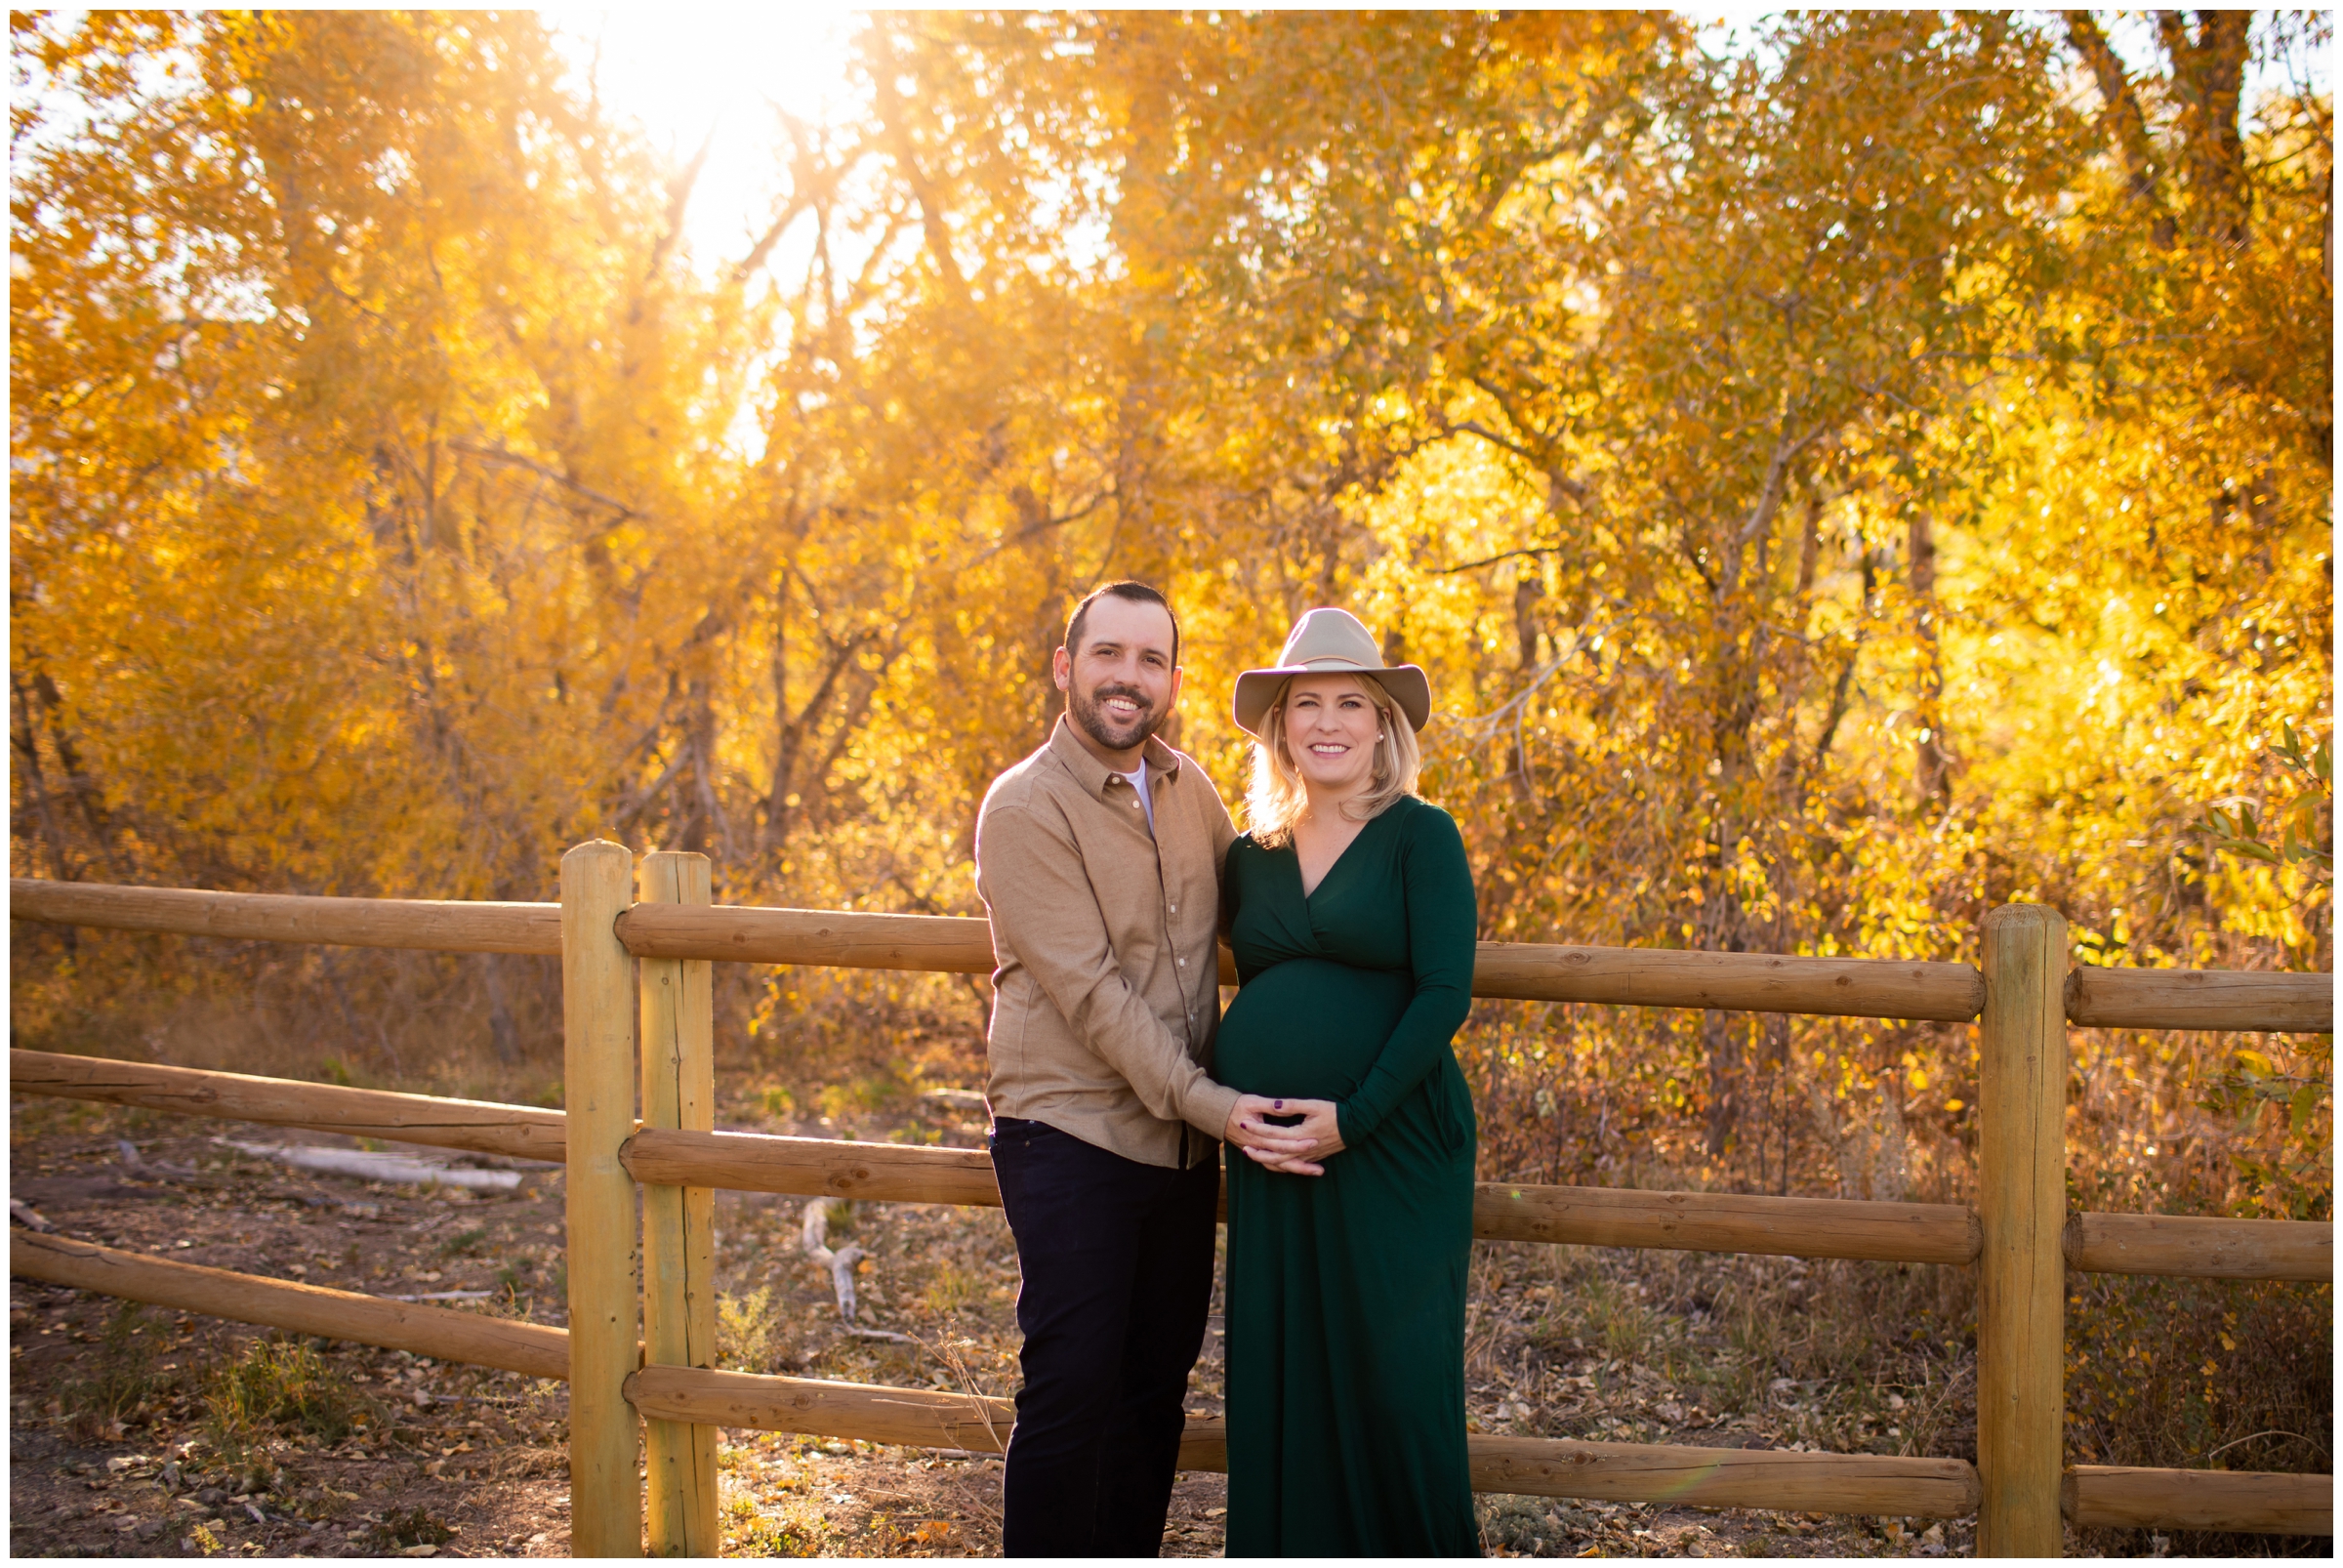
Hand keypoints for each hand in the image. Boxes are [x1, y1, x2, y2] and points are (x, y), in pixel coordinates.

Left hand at [1226, 1094, 1343, 1176]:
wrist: (1354, 1126)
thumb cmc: (1335, 1113)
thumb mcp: (1314, 1105)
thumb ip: (1293, 1105)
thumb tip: (1276, 1105)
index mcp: (1300, 1134)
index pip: (1273, 1133)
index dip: (1257, 1128)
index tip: (1243, 1123)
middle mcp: (1302, 1148)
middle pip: (1274, 1154)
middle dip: (1257, 1150)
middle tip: (1242, 1146)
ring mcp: (1308, 1156)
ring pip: (1282, 1163)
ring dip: (1266, 1160)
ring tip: (1252, 1156)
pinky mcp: (1313, 1158)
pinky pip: (1292, 1166)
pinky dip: (1280, 1166)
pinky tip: (1272, 1164)